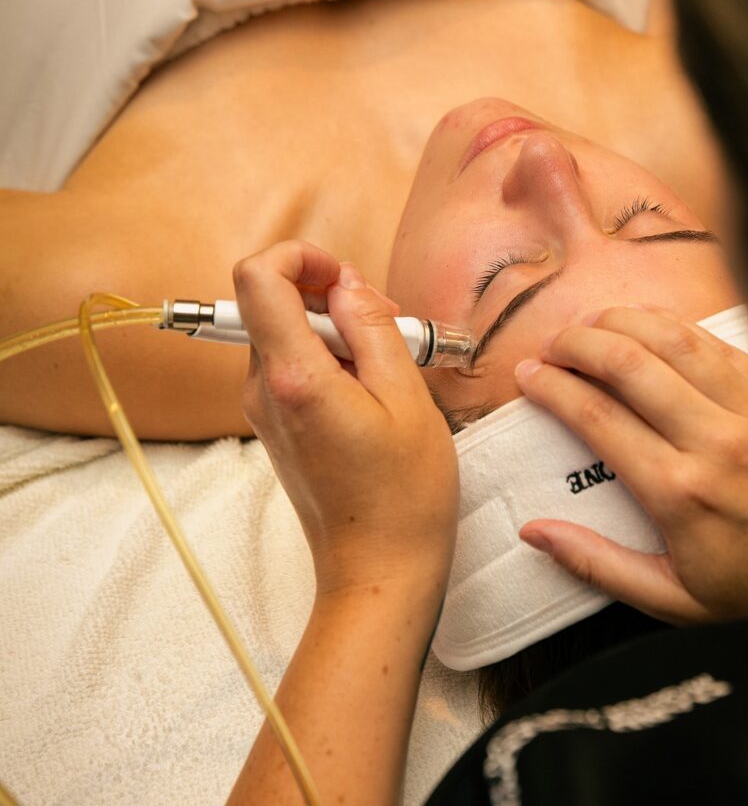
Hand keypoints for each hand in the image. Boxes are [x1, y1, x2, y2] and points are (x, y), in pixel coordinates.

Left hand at [233, 240, 457, 595]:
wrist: (378, 570)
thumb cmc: (403, 494)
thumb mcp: (408, 396)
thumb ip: (374, 327)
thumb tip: (348, 284)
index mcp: (294, 377)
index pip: (258, 278)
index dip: (300, 257)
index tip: (345, 278)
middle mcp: (263, 389)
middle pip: (275, 302)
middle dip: (332, 296)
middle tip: (389, 325)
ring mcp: (264, 409)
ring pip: (287, 332)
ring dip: (336, 330)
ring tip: (389, 364)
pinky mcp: (276, 425)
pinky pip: (294, 365)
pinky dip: (331, 358)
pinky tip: (373, 388)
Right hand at [514, 306, 747, 623]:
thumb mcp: (670, 601)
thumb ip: (595, 564)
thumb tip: (532, 531)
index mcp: (681, 493)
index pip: (597, 416)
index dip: (552, 387)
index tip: (528, 374)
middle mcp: (717, 442)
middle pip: (630, 364)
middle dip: (579, 342)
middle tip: (552, 343)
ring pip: (676, 340)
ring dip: (625, 321)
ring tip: (591, 323)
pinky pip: (721, 344)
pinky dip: (677, 326)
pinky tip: (651, 326)